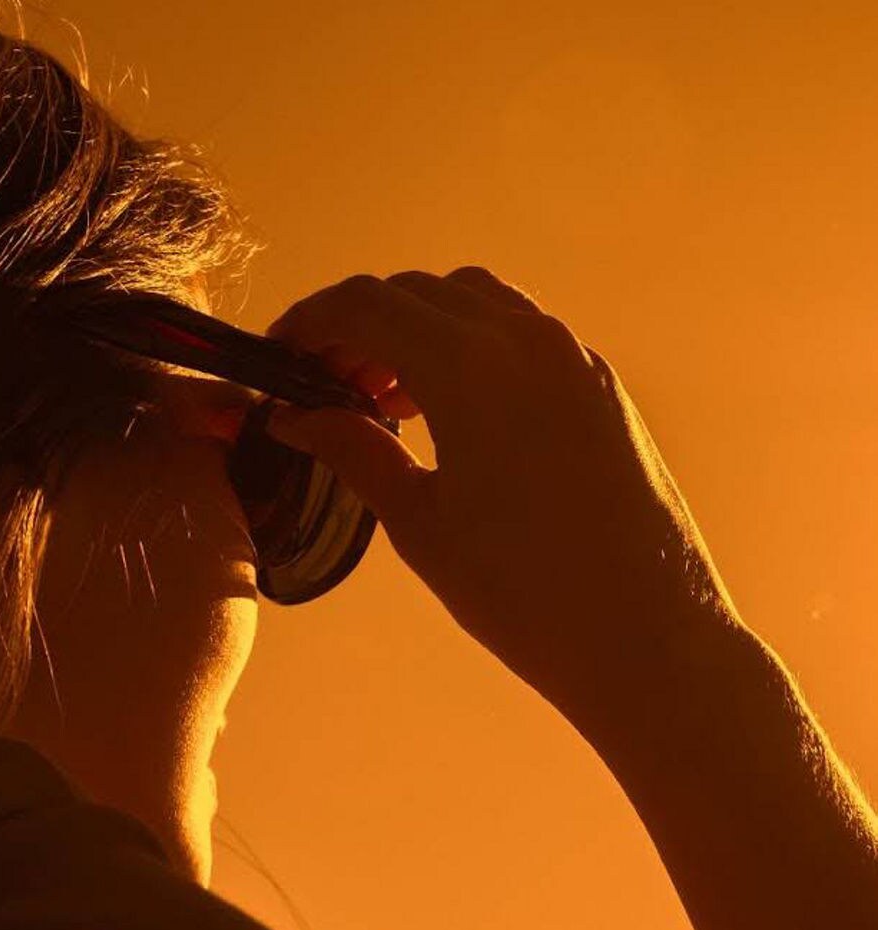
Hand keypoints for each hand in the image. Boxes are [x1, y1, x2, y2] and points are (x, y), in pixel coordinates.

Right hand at [264, 267, 742, 731]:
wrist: (648, 637)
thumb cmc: (524, 594)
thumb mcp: (420, 523)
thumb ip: (355, 451)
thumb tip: (296, 418)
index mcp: (470, 366)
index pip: (366, 305)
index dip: (310, 322)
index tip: (279, 356)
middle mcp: (526, 339)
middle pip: (416, 292)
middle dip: (358, 325)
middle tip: (321, 384)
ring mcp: (572, 356)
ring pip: (472, 301)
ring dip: (416, 329)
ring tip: (383, 397)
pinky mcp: (600, 385)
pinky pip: (520, 333)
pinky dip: (468, 346)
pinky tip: (449, 411)